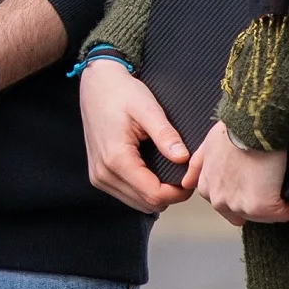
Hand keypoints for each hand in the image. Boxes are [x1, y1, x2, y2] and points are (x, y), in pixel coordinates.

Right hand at [80, 58, 194, 212]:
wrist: (96, 84)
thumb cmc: (122, 92)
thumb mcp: (147, 108)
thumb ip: (165, 135)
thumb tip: (183, 159)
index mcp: (116, 159)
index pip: (154, 195)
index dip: (178, 192)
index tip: (191, 177)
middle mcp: (104, 174)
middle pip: (146, 203)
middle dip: (170, 195)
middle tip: (185, 174)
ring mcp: (99, 177)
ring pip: (137, 203)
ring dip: (157, 194)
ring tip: (171, 173)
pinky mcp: (99, 175)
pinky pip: (127, 195)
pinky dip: (144, 190)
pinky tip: (154, 172)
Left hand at [188, 123, 288, 225]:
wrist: (253, 123)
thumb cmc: (234, 129)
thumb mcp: (208, 145)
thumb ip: (197, 166)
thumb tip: (185, 183)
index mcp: (206, 188)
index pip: (229, 205)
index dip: (247, 192)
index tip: (256, 177)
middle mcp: (219, 201)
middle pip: (247, 214)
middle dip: (260, 200)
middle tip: (268, 177)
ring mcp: (239, 206)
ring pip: (265, 216)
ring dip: (276, 202)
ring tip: (278, 180)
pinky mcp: (260, 207)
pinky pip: (283, 214)